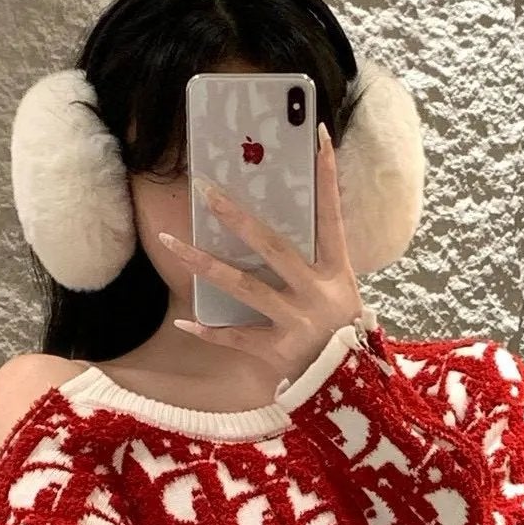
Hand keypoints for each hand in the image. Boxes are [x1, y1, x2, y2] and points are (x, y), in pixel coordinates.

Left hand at [155, 121, 365, 390]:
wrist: (353, 389)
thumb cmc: (342, 336)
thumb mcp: (341, 295)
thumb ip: (315, 267)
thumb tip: (278, 231)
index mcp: (336, 273)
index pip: (331, 215)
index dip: (327, 176)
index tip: (317, 135)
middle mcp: (317, 292)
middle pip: (271, 244)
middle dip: (236, 215)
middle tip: (205, 189)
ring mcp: (297, 322)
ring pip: (243, 286)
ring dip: (203, 262)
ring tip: (170, 242)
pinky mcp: (279, 351)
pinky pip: (236, 337)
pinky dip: (209, 330)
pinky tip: (184, 320)